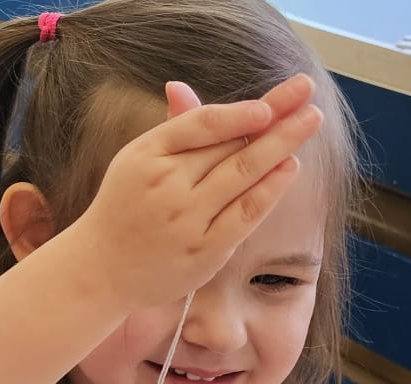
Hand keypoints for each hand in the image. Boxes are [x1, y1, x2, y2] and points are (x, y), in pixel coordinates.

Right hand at [62, 74, 322, 311]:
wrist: (100, 270)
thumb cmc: (125, 208)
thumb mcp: (137, 162)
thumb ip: (170, 132)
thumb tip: (180, 87)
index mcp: (147, 155)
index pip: (200, 124)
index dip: (239, 112)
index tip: (270, 103)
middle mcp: (166, 185)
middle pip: (230, 145)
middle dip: (274, 118)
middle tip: (306, 92)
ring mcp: (186, 219)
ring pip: (243, 174)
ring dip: (282, 145)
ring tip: (310, 120)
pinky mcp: (204, 250)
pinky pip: (245, 213)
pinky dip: (270, 189)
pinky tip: (289, 167)